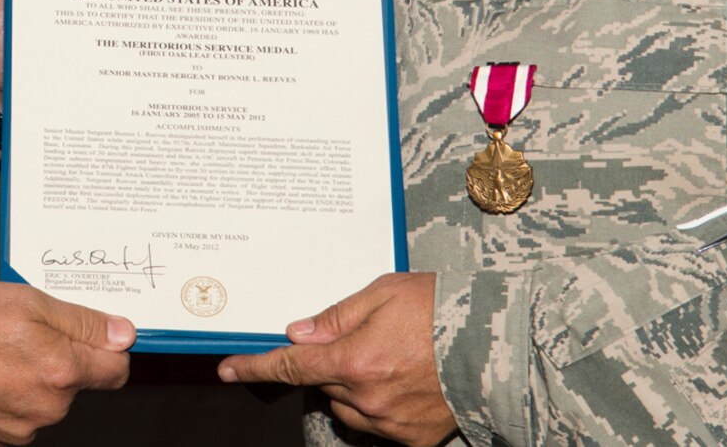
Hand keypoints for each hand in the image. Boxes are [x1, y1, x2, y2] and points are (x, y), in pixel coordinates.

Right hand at [0, 280, 133, 445]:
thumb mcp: (27, 301)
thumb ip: (81, 321)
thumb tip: (124, 333)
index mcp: (60, 370)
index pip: (117, 370)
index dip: (110, 348)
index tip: (97, 336)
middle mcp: (45, 409)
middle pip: (77, 385)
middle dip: (62, 359)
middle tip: (25, 332)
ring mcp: (18, 431)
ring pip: (45, 402)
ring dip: (33, 380)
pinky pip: (17, 419)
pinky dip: (8, 398)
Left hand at [217, 273, 453, 446]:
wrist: (498, 340)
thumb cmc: (442, 308)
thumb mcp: (382, 293)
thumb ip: (335, 316)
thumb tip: (298, 333)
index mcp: (354, 361)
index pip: (290, 367)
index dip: (255, 367)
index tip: (228, 368)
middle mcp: (367, 399)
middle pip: (323, 386)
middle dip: (330, 365)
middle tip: (362, 341)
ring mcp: (390, 424)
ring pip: (347, 408)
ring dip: (352, 388)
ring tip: (389, 358)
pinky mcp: (413, 439)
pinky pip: (377, 425)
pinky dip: (378, 406)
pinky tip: (403, 380)